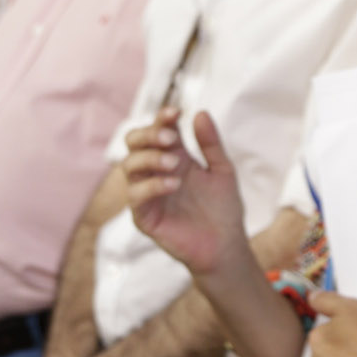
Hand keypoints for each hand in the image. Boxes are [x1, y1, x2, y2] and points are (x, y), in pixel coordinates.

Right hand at [122, 108, 248, 277]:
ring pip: (129, 166)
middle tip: (171, 137)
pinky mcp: (144, 217)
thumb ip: (211, 143)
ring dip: (150, 158)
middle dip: (148, 134)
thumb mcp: (222, 170)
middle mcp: (156, 172)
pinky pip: (135, 196)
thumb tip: (200, 113)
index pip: (157, 130)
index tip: (176, 112)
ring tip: (175, 163)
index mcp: (174, 157)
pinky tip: (173, 184)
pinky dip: (151, 186)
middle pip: (134, 143)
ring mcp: (147, 194)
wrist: (227, 244)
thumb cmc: (223, 208)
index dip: (162, 118)